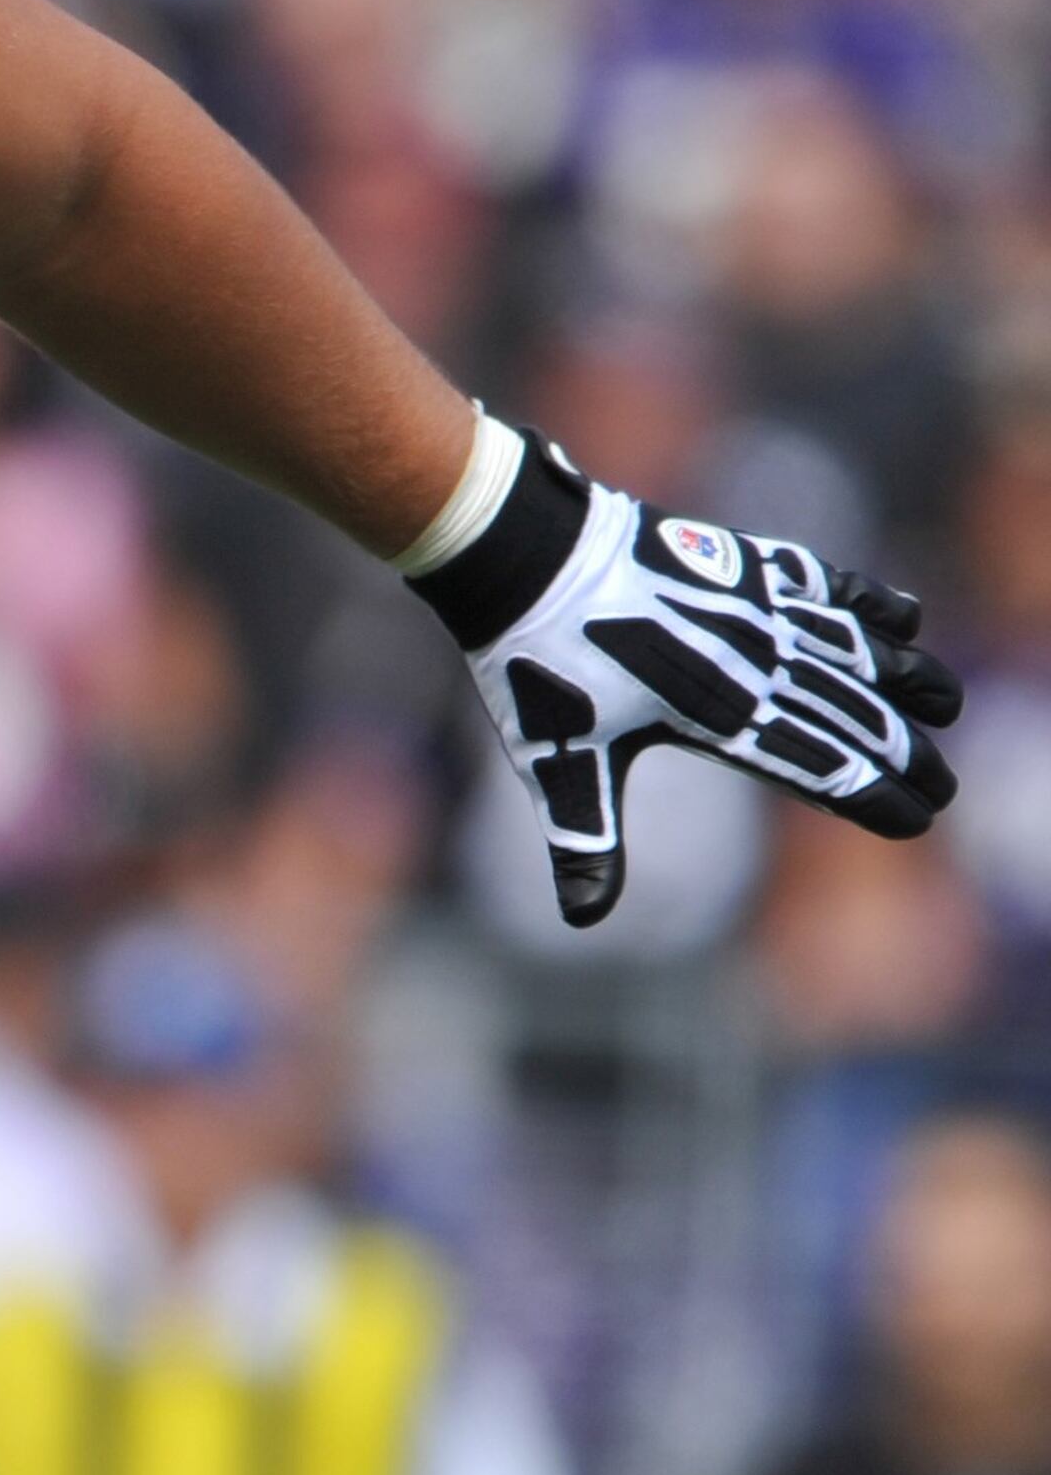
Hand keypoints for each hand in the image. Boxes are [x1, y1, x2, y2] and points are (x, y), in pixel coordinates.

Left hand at [413, 433, 958, 931]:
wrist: (527, 555)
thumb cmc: (538, 665)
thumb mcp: (556, 762)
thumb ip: (584, 838)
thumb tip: (582, 919)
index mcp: (714, 715)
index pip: (816, 767)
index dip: (872, 796)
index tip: (916, 820)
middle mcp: (749, 660)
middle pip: (850, 714)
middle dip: (903, 753)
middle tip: (945, 787)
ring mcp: (750, 606)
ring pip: (852, 647)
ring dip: (904, 678)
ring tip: (947, 703)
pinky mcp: (741, 562)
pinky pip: (823, 582)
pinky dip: (867, 601)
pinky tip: (904, 617)